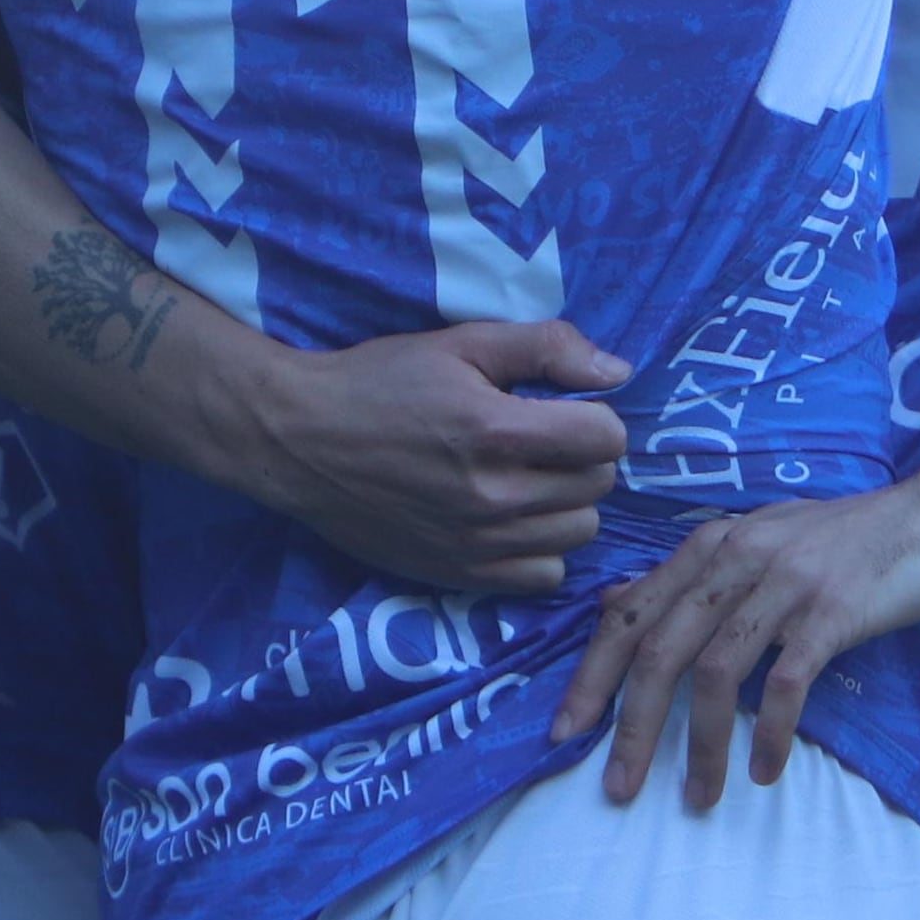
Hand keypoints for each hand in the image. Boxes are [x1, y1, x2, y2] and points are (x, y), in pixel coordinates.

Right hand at [230, 318, 630, 597]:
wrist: (300, 442)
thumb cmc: (379, 382)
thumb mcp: (460, 342)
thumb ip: (545, 348)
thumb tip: (619, 372)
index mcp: (497, 430)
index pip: (607, 437)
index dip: (594, 417)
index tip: (565, 410)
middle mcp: (495, 496)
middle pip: (598, 486)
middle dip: (582, 457)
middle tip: (543, 441)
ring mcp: (479, 544)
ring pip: (579, 533)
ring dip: (566, 503)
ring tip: (527, 479)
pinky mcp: (461, 576)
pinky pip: (544, 576)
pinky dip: (540, 548)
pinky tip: (511, 521)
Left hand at [543, 478, 919, 807]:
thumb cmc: (853, 540)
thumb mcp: (762, 542)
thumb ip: (696, 576)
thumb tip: (619, 604)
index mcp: (711, 544)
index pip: (629, 614)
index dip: (591, 676)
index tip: (564, 734)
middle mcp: (738, 556)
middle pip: (659, 650)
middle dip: (629, 725)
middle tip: (617, 787)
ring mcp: (785, 581)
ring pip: (715, 673)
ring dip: (700, 745)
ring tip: (697, 796)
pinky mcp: (834, 609)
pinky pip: (785, 683)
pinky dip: (769, 734)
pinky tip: (765, 771)